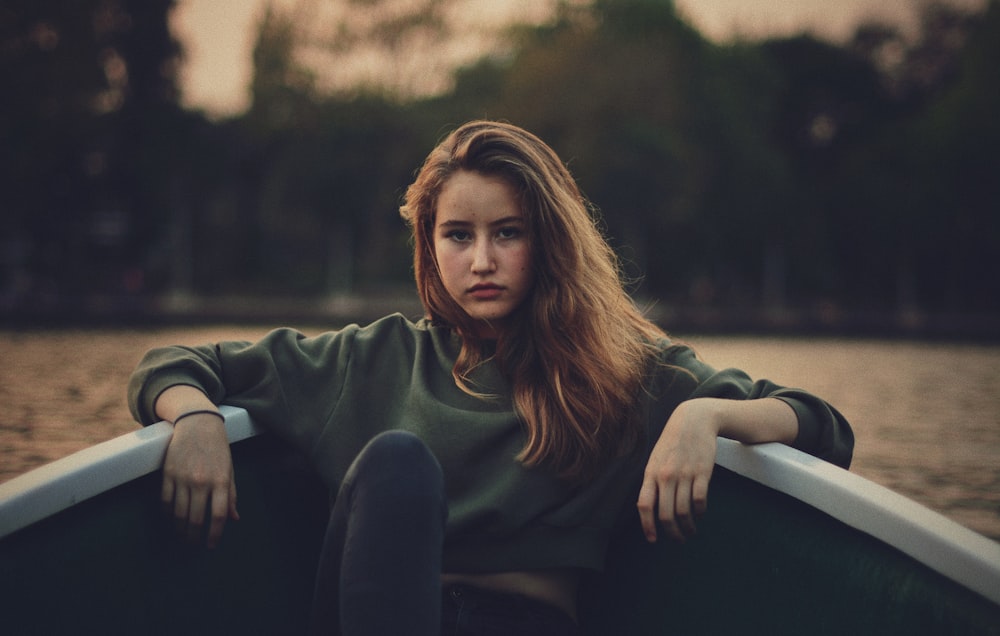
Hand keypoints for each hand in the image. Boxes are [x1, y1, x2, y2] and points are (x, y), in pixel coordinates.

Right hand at [161, 413, 238, 547]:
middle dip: (194, 537)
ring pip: (178, 513)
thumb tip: (234, 519)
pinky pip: (165, 501)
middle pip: (196, 519)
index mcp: (220, 480)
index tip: (211, 545)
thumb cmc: (217, 449)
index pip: (219, 515)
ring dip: (180, 529)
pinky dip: (168, 514)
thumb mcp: (229, 470)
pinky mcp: (168, 473)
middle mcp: (201, 481)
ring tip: (182, 536)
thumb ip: (231, 495)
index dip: (215, 534)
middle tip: (194, 544)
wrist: (198, 424)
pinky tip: (172, 519)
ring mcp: (182, 478)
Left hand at [637, 399, 719, 542]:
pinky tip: (700, 513)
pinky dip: (700, 512)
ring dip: (688, 527)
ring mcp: (684, 474)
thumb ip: (652, 481)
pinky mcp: (702, 472)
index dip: (647, 525)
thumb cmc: (672, 442)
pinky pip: (700, 500)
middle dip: (672, 533)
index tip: (653, 540)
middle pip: (666, 514)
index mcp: (651, 473)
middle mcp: (666, 475)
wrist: (694, 420)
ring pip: (684, 511)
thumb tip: (649, 508)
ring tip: (690, 531)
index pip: (644, 505)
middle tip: (678, 540)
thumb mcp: (655, 459)